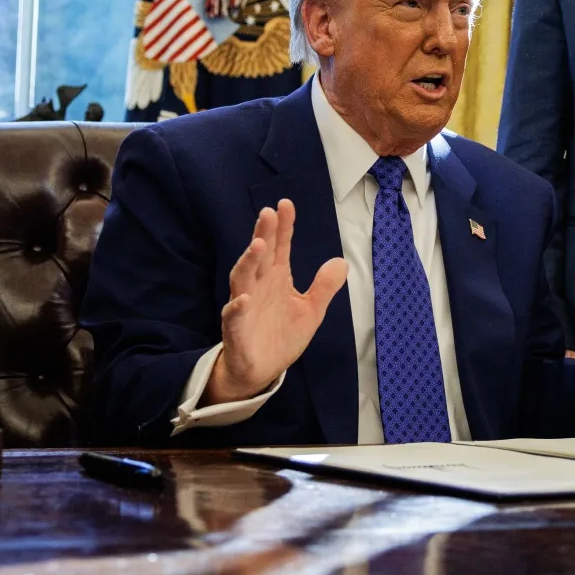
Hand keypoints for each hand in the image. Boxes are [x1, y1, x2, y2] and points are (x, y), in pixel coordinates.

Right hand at [209, 200, 347, 405]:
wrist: (262, 370)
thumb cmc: (282, 336)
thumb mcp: (311, 311)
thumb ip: (323, 287)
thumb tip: (341, 262)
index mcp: (276, 278)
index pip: (280, 247)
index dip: (283, 226)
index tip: (286, 204)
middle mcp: (258, 286)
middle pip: (260, 256)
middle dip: (263, 234)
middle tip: (268, 214)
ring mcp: (245, 306)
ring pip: (243, 279)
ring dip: (248, 262)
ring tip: (259, 245)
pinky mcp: (236, 330)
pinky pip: (233, 316)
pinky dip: (238, 307)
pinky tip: (245, 298)